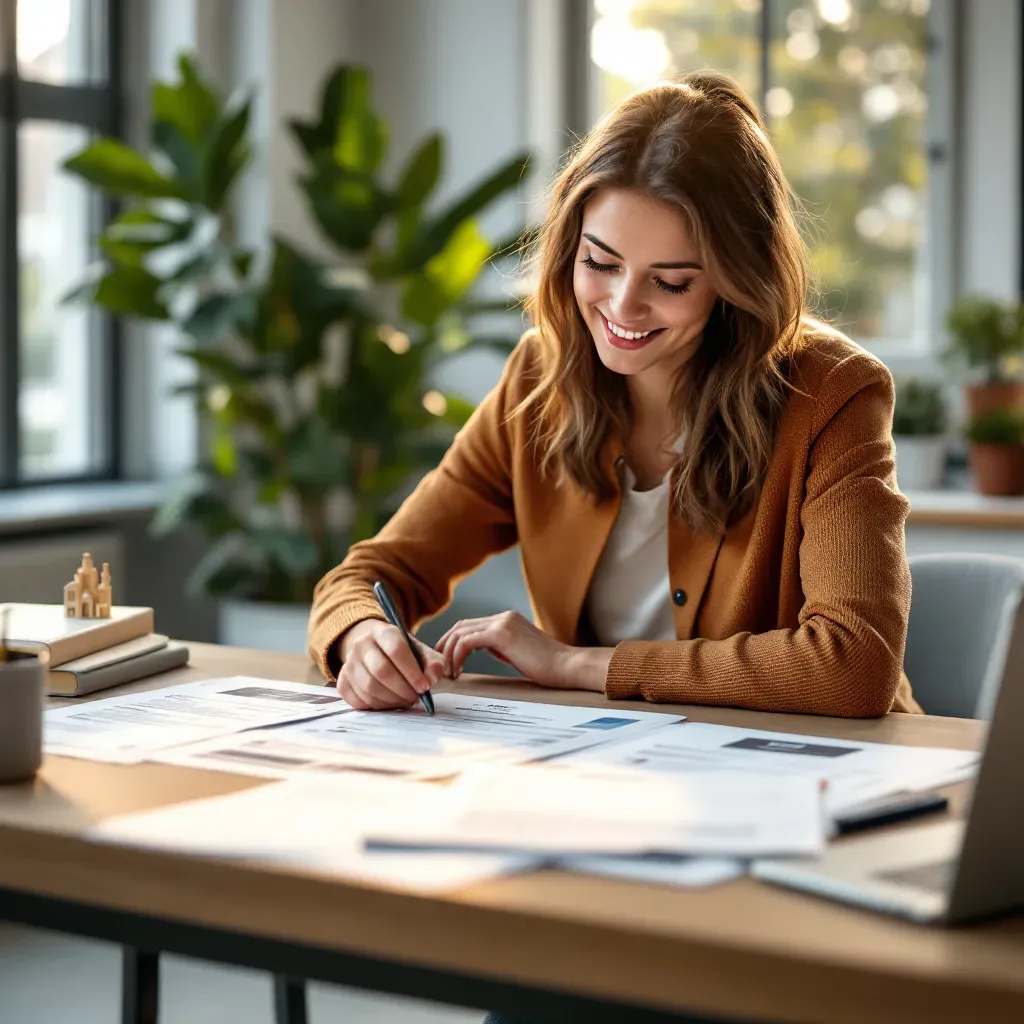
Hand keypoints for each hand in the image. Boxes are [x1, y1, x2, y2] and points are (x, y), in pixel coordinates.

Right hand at [337, 619, 445, 710]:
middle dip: (402, 689)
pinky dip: (376, 706)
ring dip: (391, 700)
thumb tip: (430, 680)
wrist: (374, 650)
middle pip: (381, 671)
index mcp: (384, 632)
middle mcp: (362, 644)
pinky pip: (357, 700)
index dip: (412, 672)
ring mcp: (349, 663)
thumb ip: (433, 664)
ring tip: (404, 701)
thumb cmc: (403, 654)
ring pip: (369, 688)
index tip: (424, 687)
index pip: (396, 650)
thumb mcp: (422, 653)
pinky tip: (388, 702)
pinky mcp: (342, 681)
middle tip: (415, 698)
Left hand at [435, 610, 610, 690]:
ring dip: (449, 653)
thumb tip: (480, 648)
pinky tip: (458, 670)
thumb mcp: (519, 651)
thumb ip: (500, 646)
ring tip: (449, 672)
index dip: (453, 640)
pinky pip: (467, 641)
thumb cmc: (548, 666)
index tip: (445, 658)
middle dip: (445, 644)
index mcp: (507, 619)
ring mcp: (503, 623)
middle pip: (461, 625)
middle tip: (438, 665)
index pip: (471, 624)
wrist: (568, 666)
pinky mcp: (502, 634)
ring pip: (461, 632)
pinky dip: (457, 655)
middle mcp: (503, 617)